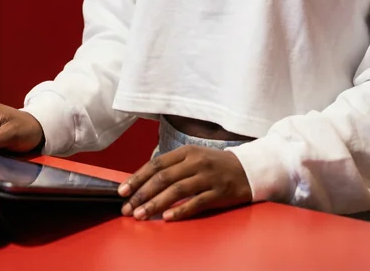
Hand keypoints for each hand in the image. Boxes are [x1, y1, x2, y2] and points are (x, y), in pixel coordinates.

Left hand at [118, 145, 251, 221]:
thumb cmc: (214, 165)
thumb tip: (144, 182)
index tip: (123, 191)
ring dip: (155, 204)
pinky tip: (166, 218)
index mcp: (187, 151)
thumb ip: (172, 167)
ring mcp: (207, 177)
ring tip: (140, 215)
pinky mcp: (218, 192)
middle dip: (142, 194)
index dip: (138, 177)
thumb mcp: (193, 158)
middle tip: (127, 208)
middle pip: (164, 178)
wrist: (246, 169)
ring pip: (177, 190)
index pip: (157, 164)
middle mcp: (196, 162)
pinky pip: (196, 202)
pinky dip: (180, 210)